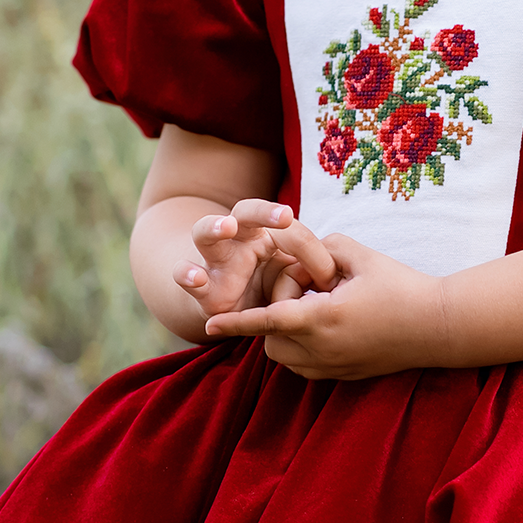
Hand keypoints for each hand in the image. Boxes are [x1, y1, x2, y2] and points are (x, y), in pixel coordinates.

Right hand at [177, 201, 337, 319]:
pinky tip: (194, 276)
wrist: (230, 310)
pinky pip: (185, 275)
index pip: (285, 225)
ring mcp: (213, 259)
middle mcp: (236, 239)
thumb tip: (337, 277)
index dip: (307, 244)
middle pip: (244, 213)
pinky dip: (186, 274)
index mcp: (264, 232)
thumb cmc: (269, 286)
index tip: (327, 270)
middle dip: (263, 212)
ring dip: (215, 227)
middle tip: (284, 216)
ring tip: (226, 227)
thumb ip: (313, 271)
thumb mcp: (294, 278)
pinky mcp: (200, 287)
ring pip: (205, 233)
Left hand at [200, 233, 447, 380]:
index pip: (267, 321)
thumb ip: (323, 246)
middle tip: (307, 291)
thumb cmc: (403, 287)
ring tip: (318, 308)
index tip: (207, 324)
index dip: (235, 322)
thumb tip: (303, 253)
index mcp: (324, 318)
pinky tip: (326, 325)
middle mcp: (323, 349)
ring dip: (285, 333)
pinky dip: (302, 348)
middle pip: (270, 339)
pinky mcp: (343, 377)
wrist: (439, 327)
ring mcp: (333, 368)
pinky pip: (305, 367)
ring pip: (284, 356)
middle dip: (271, 316)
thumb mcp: (361, 255)